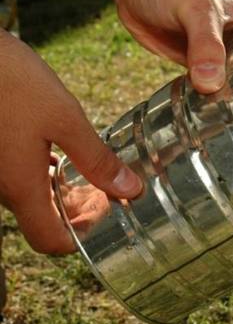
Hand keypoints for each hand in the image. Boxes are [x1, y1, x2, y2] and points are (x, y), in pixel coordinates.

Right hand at [0, 31, 141, 253]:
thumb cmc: (9, 81)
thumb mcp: (65, 119)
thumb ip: (97, 159)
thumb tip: (130, 189)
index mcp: (20, 187)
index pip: (50, 242)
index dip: (82, 238)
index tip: (107, 215)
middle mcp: (0, 186)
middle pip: (42, 220)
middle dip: (77, 213)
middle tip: (107, 191)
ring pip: (30, 197)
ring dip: (62, 193)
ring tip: (91, 171)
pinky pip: (16, 175)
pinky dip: (42, 174)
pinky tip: (58, 151)